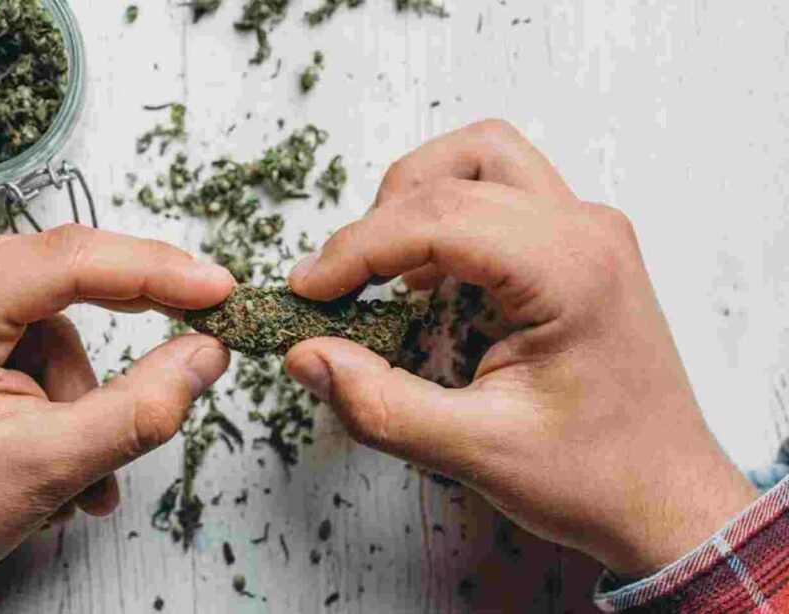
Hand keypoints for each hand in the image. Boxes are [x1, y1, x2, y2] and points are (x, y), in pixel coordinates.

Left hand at [0, 224, 234, 573]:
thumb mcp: (50, 466)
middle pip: (62, 281)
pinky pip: (26, 328)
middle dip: (108, 352)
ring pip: (51, 315)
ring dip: (76, 387)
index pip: (68, 260)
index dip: (155, 269)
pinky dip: (51, 382)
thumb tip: (207, 352)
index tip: (218, 287)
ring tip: (73, 468)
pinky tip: (46, 436)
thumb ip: (141, 408)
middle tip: (188, 351)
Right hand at [283, 120, 758, 575]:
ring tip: (377, 267)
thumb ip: (381, 404)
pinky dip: (444, 218)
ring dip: (418, 197)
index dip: (358, 248)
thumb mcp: (477, 450)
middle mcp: (585, 230)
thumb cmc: (595, 476)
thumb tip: (305, 355)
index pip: (439, 217)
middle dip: (380, 221)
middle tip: (336, 285)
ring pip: (483, 159)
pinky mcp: (578, 247)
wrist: (668, 498)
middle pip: (457, 171)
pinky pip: (500, 194)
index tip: (307, 291)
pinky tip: (420, 279)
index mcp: (570, 270)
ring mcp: (587, 231)